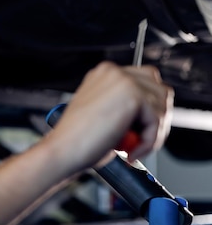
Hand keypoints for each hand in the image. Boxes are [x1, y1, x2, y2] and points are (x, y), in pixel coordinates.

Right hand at [48, 61, 172, 169]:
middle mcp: (114, 72)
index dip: (147, 109)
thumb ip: (124, 107)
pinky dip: (149, 142)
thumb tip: (148, 115)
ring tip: (133, 148)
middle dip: (155, 118)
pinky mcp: (133, 96)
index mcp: (104, 74)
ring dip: (153, 132)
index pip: (145, 82)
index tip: (140, 132)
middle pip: (159, 89)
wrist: (61, 150)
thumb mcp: (102, 115)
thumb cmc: (74, 141)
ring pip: (162, 105)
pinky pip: (157, 121)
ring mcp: (124, 81)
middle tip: (139, 141)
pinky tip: (130, 152)